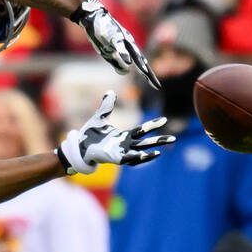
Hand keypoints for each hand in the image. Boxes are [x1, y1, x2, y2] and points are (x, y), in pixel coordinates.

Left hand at [58, 92, 174, 174]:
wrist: (78, 146)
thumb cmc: (88, 135)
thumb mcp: (100, 117)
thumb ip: (106, 106)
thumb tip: (110, 92)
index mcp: (123, 137)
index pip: (141, 130)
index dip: (152, 125)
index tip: (164, 119)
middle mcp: (124, 145)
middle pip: (145, 142)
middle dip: (158, 140)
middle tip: (173, 138)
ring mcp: (120, 153)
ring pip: (139, 152)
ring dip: (150, 151)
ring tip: (161, 150)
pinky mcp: (115, 158)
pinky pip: (130, 159)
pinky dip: (139, 158)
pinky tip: (148, 155)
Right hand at [72, 0, 159, 87]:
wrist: (93, 16)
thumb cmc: (101, 35)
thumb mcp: (108, 52)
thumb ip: (117, 62)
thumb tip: (126, 72)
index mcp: (129, 48)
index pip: (141, 63)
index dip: (148, 75)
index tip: (156, 86)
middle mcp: (128, 43)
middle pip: (141, 60)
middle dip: (148, 73)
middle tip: (156, 84)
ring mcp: (122, 39)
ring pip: (133, 53)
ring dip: (139, 63)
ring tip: (145, 73)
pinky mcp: (113, 36)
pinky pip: (120, 47)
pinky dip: (124, 54)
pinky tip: (129, 62)